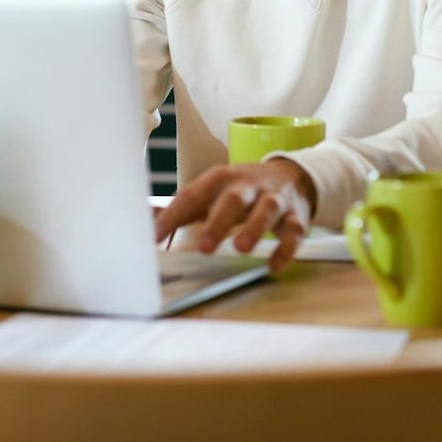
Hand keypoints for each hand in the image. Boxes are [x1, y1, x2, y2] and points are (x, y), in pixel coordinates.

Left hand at [154, 159, 316, 271]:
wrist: (291, 175)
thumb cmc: (241, 190)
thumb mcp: (211, 192)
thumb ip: (181, 208)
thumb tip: (145, 219)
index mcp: (220, 180)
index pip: (193, 195)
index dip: (174, 215)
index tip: (154, 237)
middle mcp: (248, 186)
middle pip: (233, 200)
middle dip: (219, 222)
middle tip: (204, 246)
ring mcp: (274, 200)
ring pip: (267, 210)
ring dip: (255, 228)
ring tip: (242, 249)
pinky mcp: (296, 216)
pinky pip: (294, 232)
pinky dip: (285, 248)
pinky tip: (273, 265)